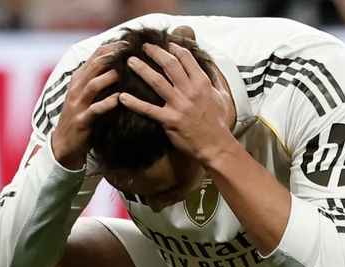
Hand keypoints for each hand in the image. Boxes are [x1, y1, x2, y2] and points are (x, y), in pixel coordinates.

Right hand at [49, 42, 127, 171]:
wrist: (64, 144)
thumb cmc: (80, 117)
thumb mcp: (85, 95)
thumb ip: (97, 79)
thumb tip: (118, 64)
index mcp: (78, 79)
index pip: (95, 56)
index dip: (111, 48)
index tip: (128, 44)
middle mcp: (76, 89)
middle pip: (94, 66)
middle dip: (112, 57)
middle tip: (130, 52)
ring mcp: (78, 105)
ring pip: (93, 85)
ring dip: (109, 77)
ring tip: (125, 72)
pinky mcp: (82, 121)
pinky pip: (94, 109)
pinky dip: (106, 103)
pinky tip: (119, 100)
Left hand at [118, 44, 237, 168]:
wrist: (215, 145)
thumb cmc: (219, 122)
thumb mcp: (222, 97)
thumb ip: (215, 80)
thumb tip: (209, 66)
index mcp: (202, 83)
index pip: (186, 58)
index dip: (174, 48)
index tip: (166, 44)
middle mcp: (190, 91)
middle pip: (169, 64)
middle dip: (155, 52)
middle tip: (144, 47)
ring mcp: (179, 105)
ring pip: (157, 81)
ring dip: (142, 69)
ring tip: (130, 62)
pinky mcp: (170, 120)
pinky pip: (149, 109)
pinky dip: (134, 103)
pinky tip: (122, 97)